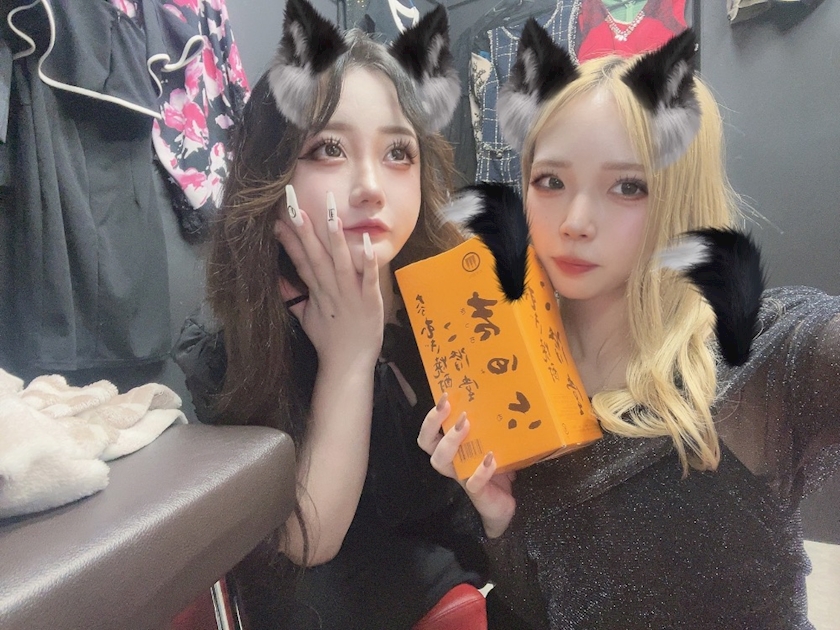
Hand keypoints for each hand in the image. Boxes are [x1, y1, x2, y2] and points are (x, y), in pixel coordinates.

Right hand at [275, 186, 383, 369]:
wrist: (347, 367)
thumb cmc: (329, 342)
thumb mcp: (306, 318)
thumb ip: (293, 298)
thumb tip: (278, 281)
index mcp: (317, 292)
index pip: (300, 260)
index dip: (289, 239)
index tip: (278, 217)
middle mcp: (331, 291)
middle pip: (316, 256)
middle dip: (306, 229)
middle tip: (295, 203)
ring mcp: (350, 296)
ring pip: (340, 263)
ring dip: (335, 239)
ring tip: (330, 215)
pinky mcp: (370, 303)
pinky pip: (369, 279)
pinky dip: (368, 261)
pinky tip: (367, 241)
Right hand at [417, 393, 515, 537]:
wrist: (503, 505)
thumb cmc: (495, 471)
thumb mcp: (492, 446)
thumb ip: (492, 429)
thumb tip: (505, 399)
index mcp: (452, 450)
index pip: (429, 433)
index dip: (432, 417)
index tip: (445, 396)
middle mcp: (452, 462)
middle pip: (428, 444)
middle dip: (435, 423)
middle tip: (450, 407)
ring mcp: (462, 477)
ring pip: (441, 461)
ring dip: (451, 441)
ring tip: (466, 425)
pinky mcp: (477, 492)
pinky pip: (472, 483)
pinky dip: (480, 470)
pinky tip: (490, 458)